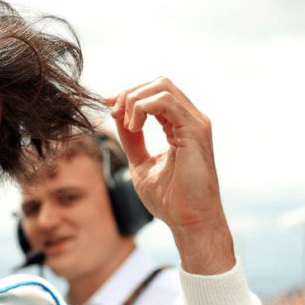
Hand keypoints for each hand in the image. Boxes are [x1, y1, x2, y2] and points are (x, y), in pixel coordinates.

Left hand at [110, 78, 233, 274]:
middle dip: (129, 92)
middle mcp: (191, 120)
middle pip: (159, 83)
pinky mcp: (195, 131)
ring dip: (134, 99)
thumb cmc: (170, 199)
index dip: (129, 95)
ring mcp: (196, 123)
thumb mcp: (141, 163)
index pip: (155, 93)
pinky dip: (142, 108)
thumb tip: (118, 118)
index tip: (108, 107)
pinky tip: (133, 127)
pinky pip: (166, 101)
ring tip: (124, 123)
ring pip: (162, 86)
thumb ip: (132, 140)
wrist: (188, 222)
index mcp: (180, 126)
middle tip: (113, 112)